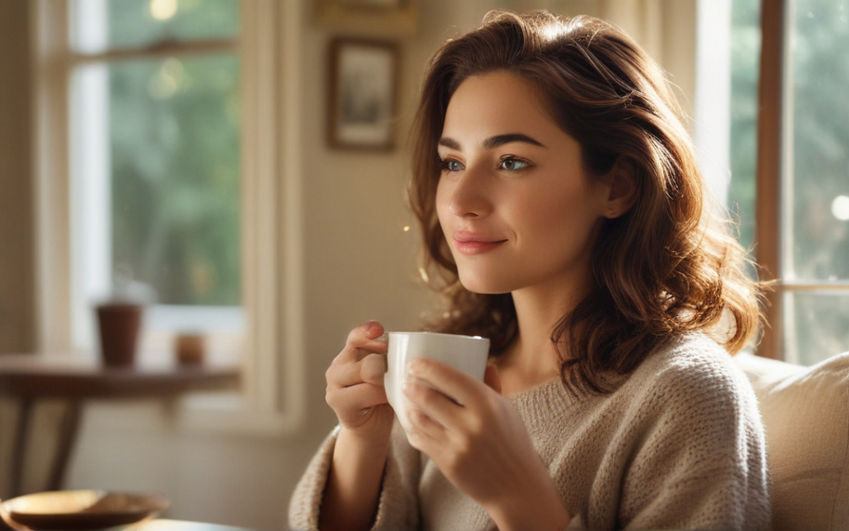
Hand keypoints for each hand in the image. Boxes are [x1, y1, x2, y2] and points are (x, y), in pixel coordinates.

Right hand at [325, 321, 392, 443]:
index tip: (380, 330)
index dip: (368, 331)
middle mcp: (336, 369)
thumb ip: (388, 358)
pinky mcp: (340, 405)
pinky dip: (384, 396)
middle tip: (397, 376)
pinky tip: (390, 400)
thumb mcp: (385, 372)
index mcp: (348, 355)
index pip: (356, 337)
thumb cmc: (382, 397)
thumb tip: (409, 347)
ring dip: (387, 383)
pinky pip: (369, 393)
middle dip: (388, 367)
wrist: (370, 429)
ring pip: (369, 375)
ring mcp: (334, 387)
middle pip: (369, 361)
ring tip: (393, 390)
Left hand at [403, 359, 570, 529]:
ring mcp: (458, 445)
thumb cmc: (513, 443)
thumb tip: (485, 363)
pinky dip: (413, 430)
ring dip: (409, 408)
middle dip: (412, 387)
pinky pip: (421, 440)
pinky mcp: (448, 463)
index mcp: (488, 404)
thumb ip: (492, 387)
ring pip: (420, 419)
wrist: (517, 487)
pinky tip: (413, 424)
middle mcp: (471, 423)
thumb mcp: (507, 410)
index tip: (415, 363)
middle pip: (428, 397)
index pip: (450, 377)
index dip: (427, 367)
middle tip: (406, 381)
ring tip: (407, 401)